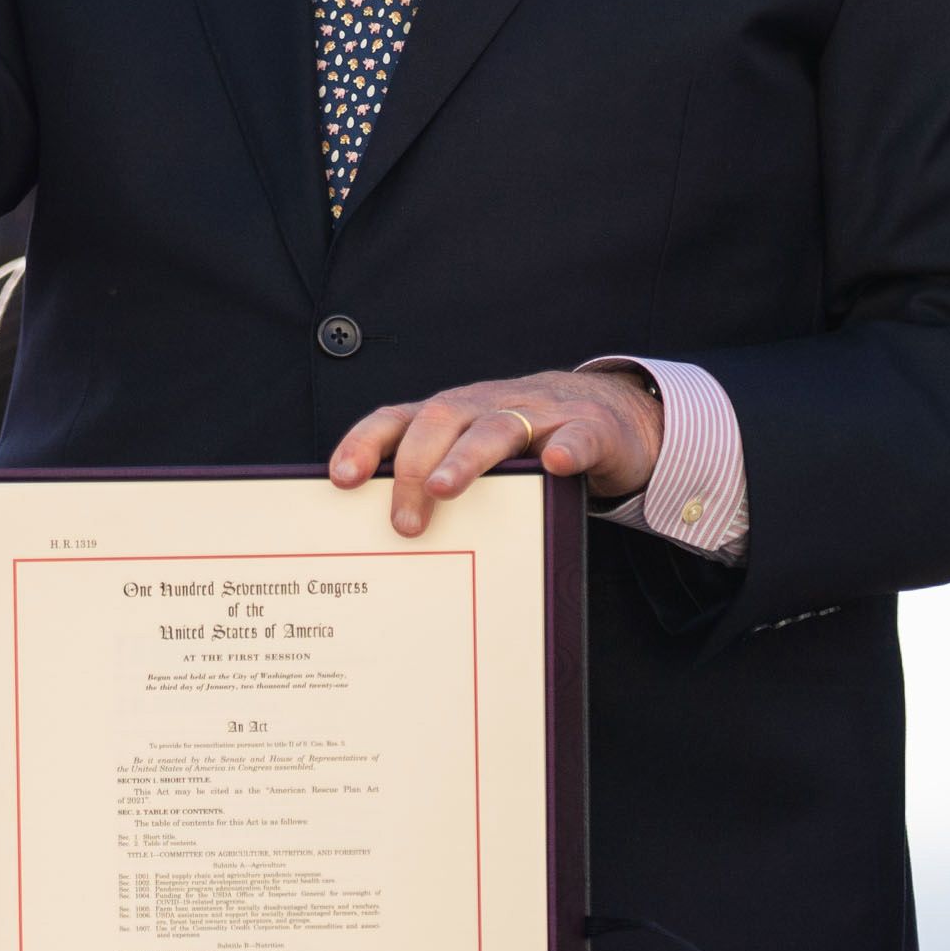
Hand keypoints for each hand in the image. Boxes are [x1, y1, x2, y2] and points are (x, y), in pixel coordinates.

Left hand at [326, 365, 663, 539]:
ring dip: (467, 457)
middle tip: (404, 523)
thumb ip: (434, 483)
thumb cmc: (523, 445)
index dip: (366, 443)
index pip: (397, 419)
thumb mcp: (472, 455)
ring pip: (498, 428)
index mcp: (452, 416)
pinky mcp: (592, 430)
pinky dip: (565, 448)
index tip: (341, 478)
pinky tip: (554, 465)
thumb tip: (384, 543)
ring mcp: (540, 415)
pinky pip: (577, 436)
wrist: (608, 414)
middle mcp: (487, 407)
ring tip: (444, 489)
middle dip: (413, 467)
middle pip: (440, 421)